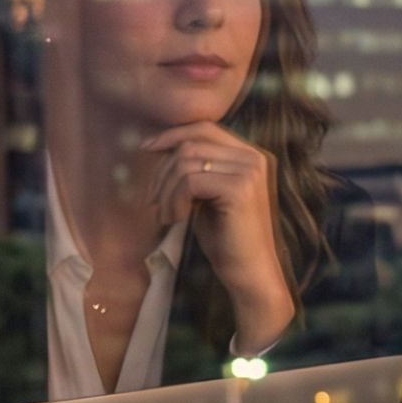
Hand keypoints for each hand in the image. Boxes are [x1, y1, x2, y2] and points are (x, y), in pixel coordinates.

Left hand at [138, 123, 296, 351]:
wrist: (251, 274)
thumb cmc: (227, 240)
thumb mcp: (207, 196)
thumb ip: (196, 169)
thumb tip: (162, 145)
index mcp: (251, 155)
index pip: (205, 128)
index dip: (172, 134)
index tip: (147, 148)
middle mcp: (255, 157)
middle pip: (191, 143)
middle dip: (163, 170)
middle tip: (153, 202)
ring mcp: (249, 171)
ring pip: (186, 161)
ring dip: (166, 190)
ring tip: (165, 216)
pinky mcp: (240, 189)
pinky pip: (190, 181)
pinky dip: (174, 200)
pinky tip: (176, 221)